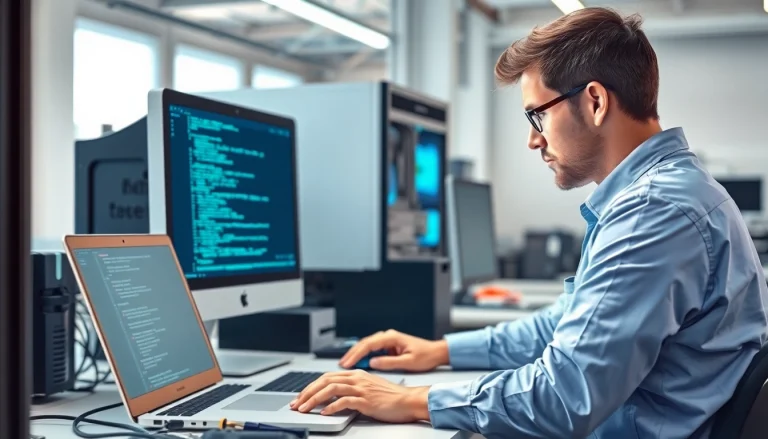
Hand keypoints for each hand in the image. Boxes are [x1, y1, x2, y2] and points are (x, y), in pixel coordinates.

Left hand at [289, 370, 429, 422]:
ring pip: (331, 389)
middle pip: (325, 381)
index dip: (311, 386)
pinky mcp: (366, 400)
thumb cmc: (391, 397)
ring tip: (304, 409)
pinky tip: (324, 413)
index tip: (301, 397)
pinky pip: (344, 401)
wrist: (409, 400)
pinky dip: (332, 407)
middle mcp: (357, 378)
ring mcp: (361, 389)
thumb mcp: (368, 389)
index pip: (327, 377)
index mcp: (356, 374)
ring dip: (314, 399)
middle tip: (296, 404)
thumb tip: (333, 398)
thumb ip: (352, 389)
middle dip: (307, 392)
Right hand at [339, 329, 448, 371]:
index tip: (348, 363)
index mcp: (392, 337)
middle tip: (342, 364)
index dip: (356, 354)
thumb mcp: (408, 362)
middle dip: (352, 353)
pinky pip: (373, 350)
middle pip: (365, 343)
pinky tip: (359, 364)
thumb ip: (389, 362)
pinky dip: (364, 356)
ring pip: (367, 346)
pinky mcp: (389, 346)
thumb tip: (372, 363)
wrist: (436, 352)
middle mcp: (388, 336)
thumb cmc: (426, 356)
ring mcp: (388, 340)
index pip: (369, 344)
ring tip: (346, 364)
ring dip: (357, 354)